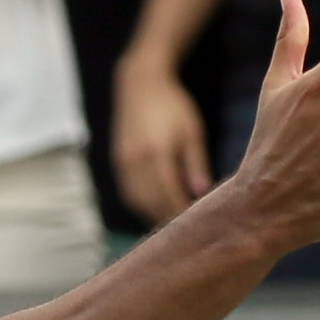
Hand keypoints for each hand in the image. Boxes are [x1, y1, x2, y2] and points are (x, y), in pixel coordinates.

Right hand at [113, 56, 210, 224]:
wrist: (139, 85)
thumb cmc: (174, 106)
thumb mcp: (191, 132)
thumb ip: (195, 164)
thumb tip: (201, 195)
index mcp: (157, 152)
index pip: (169, 195)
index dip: (182, 213)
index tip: (199, 227)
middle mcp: (135, 160)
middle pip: (151, 203)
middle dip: (169, 220)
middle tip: (191, 235)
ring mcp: (123, 162)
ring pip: (138, 202)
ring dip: (155, 216)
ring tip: (175, 227)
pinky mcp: (118, 162)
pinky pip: (130, 193)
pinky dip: (143, 206)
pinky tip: (159, 212)